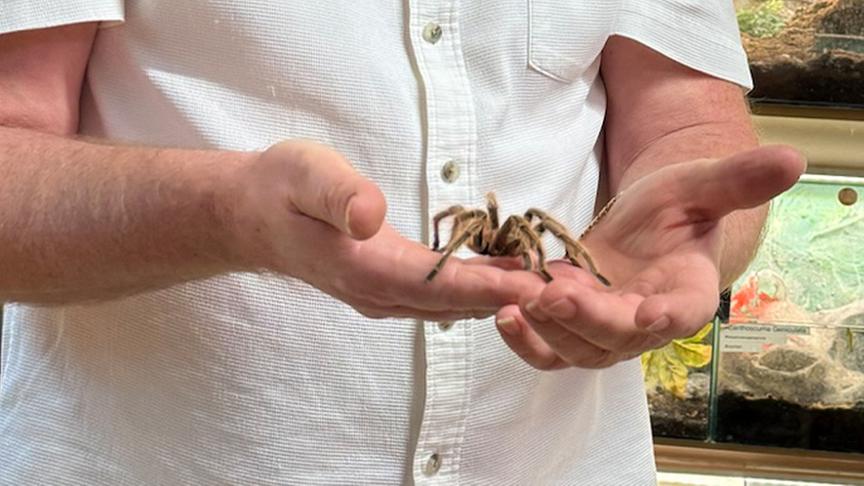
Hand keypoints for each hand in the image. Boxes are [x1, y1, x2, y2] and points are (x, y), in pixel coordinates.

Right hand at [222, 140, 543, 320]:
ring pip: (451, 308)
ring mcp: (381, 299)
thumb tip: (371, 216)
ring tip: (549, 287)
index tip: (536, 286)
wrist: (252, 217)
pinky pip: (441, 301)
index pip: (436, 284)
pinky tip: (505, 279)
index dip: (487, 285)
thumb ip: (337, 194)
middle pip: (454, 304)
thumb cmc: (280, 188)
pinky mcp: (386, 292)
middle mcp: (377, 295)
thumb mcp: (303, 173)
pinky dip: (477, 294)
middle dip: (508, 298)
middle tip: (566, 291)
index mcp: (363, 268)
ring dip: (498, 299)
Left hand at [494, 146, 805, 368]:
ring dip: (546, 331)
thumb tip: (792, 158)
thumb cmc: (675, 207)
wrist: (641, 227)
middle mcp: (644, 322)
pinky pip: (547, 348)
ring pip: (576, 349)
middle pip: (618, 338)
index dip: (669, 318)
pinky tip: (501, 313)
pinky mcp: (568, 328)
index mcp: (686, 290)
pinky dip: (524, 339)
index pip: (685, 312)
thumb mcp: (698, 185)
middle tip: (556, 294)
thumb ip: (736, 180)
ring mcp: (603, 330)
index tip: (650, 315)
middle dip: (587, 320)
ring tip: (516, 302)